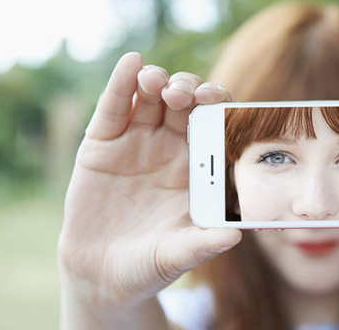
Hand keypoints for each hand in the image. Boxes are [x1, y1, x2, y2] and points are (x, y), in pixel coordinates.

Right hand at [58, 53, 240, 311]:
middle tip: (186, 95)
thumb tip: (235, 236)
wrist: (104, 275)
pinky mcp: (103, 144)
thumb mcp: (179, 254)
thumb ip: (205, 243)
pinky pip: (114, 108)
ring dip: (156, 81)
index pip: (214, 125)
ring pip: (150, 98)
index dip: (217, 108)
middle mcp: (170, 147)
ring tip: (156, 83)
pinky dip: (121, 84)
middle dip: (188, 90)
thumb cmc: (152, 263)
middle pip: (185, 104)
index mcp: (198, 165)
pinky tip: (131, 64)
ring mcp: (136, 142)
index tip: (218, 101)